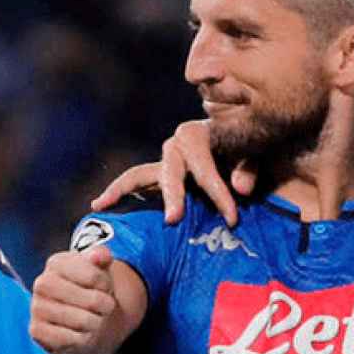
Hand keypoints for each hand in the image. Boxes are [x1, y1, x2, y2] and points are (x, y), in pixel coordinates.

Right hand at [30, 246, 120, 353]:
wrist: (78, 320)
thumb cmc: (90, 290)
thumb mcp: (100, 270)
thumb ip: (102, 257)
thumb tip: (99, 255)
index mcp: (57, 263)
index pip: (95, 277)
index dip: (106, 286)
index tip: (102, 287)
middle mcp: (42, 283)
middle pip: (92, 301)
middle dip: (105, 307)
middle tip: (102, 307)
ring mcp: (37, 307)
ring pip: (83, 321)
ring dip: (96, 324)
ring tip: (91, 319)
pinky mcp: (36, 331)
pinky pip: (71, 339)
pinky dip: (82, 339)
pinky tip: (78, 333)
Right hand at [89, 120, 255, 226]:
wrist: (243, 139)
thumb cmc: (248, 146)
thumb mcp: (254, 152)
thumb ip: (248, 167)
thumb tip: (240, 188)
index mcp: (198, 134)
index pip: (204, 165)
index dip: (217, 192)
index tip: (232, 218)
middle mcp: (176, 145)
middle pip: (170, 170)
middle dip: (172, 194)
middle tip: (174, 219)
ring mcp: (164, 161)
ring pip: (140, 175)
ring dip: (123, 191)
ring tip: (101, 204)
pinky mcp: (158, 176)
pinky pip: (135, 183)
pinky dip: (119, 193)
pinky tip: (99, 205)